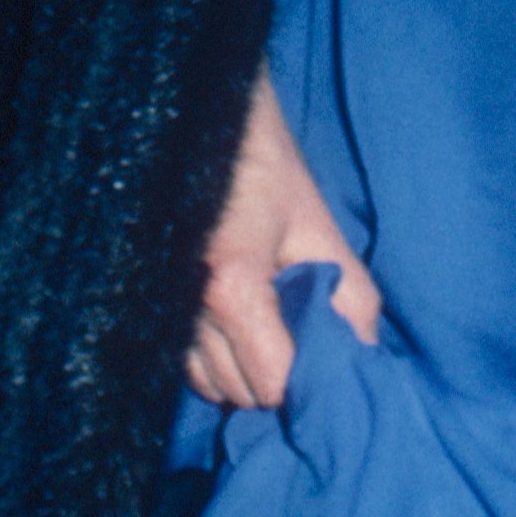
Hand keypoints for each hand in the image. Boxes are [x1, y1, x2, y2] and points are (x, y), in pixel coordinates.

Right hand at [186, 71, 384, 410]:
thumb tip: (365, 353)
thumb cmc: (261, 166)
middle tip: (299, 337)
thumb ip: (350, 294)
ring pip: (210, 385)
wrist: (196, 125)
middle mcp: (186, 309)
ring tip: (268, 327)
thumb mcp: (317, 224)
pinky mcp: (150, 307)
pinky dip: (215, 359)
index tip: (321, 356)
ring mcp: (161, 311)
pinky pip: (185, 365)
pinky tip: (236, 325)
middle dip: (276, 378)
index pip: (270, 382)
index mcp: (231, 287)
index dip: (303, 380)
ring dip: (244, 372)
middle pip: (240, 392)